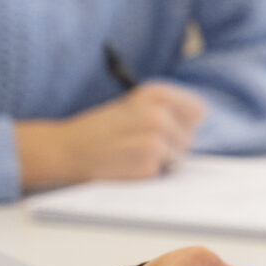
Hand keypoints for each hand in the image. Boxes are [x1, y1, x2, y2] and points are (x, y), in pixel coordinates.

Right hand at [16, 83, 206, 190]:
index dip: (184, 123)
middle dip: (171, 144)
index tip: (169, 127)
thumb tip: (198, 121)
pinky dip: (147, 172)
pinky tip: (126, 164)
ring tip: (131, 152)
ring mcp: (155, 140)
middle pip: (189, 138)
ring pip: (178, 157)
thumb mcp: (133, 105)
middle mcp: (159, 114)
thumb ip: (166, 109)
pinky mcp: (148, 164)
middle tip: (138, 141)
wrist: (67, 149)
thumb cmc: (101, 128)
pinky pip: (161, 172)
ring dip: (161, 160)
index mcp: (156, 93)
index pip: (197, 111)